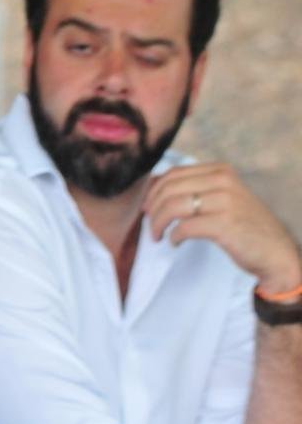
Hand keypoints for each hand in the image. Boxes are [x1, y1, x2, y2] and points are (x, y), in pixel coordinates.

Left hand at [144, 163, 301, 293]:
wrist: (276, 252)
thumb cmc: (244, 226)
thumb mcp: (223, 197)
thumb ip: (195, 188)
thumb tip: (154, 186)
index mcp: (220, 171)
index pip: (174, 173)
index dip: (154, 191)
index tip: (147, 206)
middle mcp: (223, 181)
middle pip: (169, 189)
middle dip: (152, 208)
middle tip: (150, 224)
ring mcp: (225, 201)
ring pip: (173, 206)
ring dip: (158, 223)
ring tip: (158, 235)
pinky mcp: (225, 223)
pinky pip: (184, 226)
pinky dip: (174, 236)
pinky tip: (175, 242)